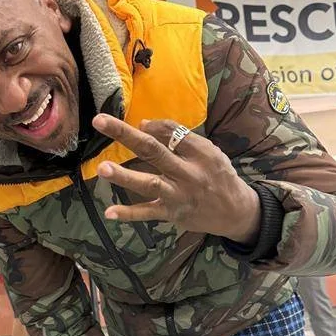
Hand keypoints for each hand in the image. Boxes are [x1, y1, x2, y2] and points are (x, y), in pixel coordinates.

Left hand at [93, 115, 260, 244]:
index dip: (153, 126)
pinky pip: (148, 213)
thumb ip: (180, 138)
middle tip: (99, 121)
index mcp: (200, 152)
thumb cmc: (218, 176)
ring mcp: (178, 194)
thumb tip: (144, 125)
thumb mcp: (209, 152)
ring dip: (124, 176)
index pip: (172, 132)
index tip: (140, 124)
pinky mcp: (172, 213)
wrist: (236, 212)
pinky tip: (109, 213)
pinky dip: (129, 214)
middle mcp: (189, 172)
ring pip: (149, 183)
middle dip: (125, 134)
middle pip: (154, 149)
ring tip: (102, 169)